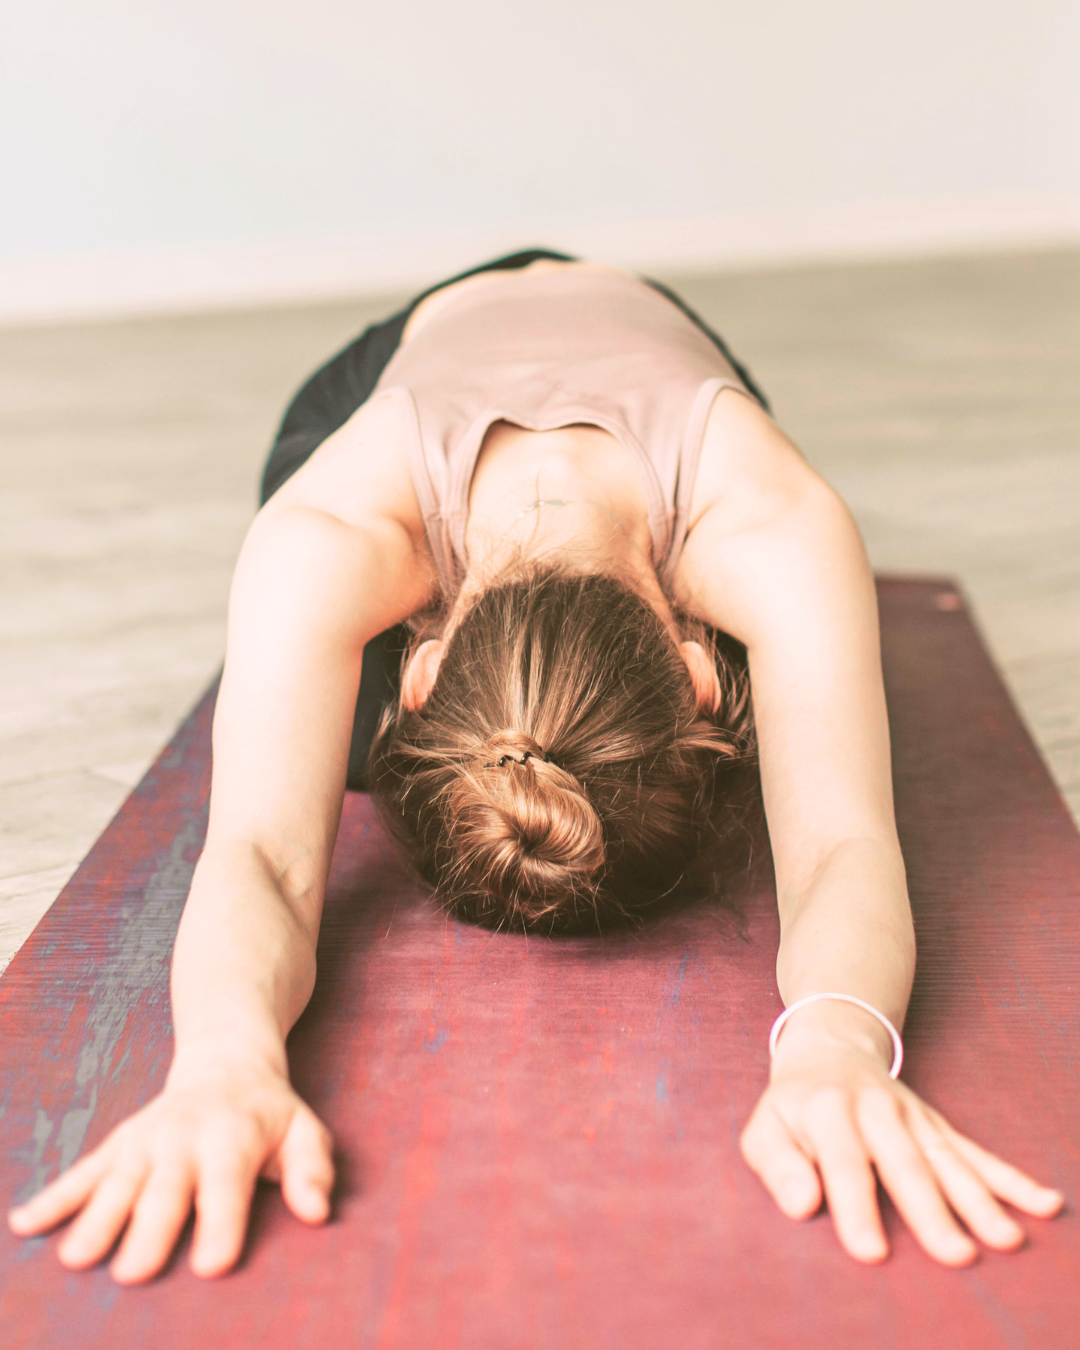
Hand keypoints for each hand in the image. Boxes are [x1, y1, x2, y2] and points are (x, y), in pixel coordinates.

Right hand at [7, 1055, 333, 1283]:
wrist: (226, 1062)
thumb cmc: (270, 1114)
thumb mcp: (304, 1131)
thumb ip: (312, 1170)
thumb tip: (318, 1213)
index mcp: (234, 1137)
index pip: (228, 1185)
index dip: (223, 1224)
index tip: (214, 1266)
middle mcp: (184, 1138)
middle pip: (165, 1189)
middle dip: (150, 1229)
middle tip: (133, 1274)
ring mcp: (145, 1141)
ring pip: (117, 1182)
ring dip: (96, 1219)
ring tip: (76, 1258)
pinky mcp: (119, 1146)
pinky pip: (83, 1173)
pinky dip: (54, 1198)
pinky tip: (26, 1225)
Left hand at [740, 1039, 1064, 1264]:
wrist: (828, 1049)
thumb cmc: (792, 1107)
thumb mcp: (764, 1128)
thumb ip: (778, 1166)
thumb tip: (801, 1205)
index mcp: (827, 1109)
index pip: (844, 1162)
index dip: (856, 1206)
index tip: (872, 1252)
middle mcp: (875, 1108)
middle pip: (905, 1163)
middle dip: (931, 1210)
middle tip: (955, 1255)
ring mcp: (912, 1116)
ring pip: (947, 1159)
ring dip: (979, 1199)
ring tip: (1006, 1238)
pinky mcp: (936, 1125)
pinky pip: (975, 1152)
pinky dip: (1010, 1179)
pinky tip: (1043, 1202)